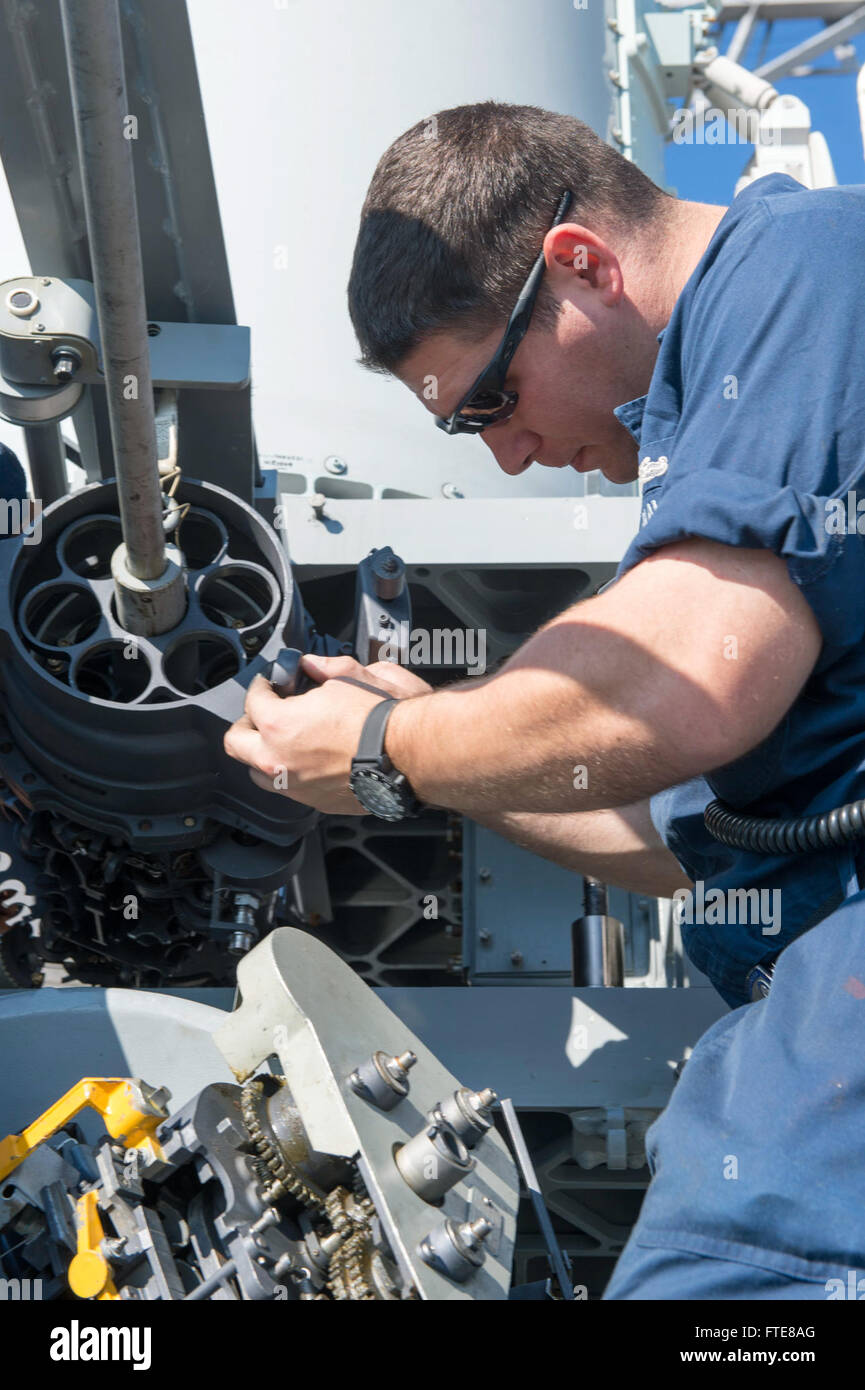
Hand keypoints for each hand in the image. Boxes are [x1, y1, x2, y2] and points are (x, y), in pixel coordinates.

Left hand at [223, 653, 429, 812]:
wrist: (407, 756)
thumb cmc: (380, 719)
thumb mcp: (351, 677)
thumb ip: (325, 669)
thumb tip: (315, 665)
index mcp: (278, 724)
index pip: (253, 699)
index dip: (262, 686)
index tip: (270, 684)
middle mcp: (277, 759)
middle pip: (236, 742)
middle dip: (246, 723)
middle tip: (262, 714)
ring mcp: (294, 786)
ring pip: (258, 772)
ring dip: (263, 754)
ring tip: (282, 741)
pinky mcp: (315, 802)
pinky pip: (289, 789)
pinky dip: (292, 774)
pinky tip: (308, 761)